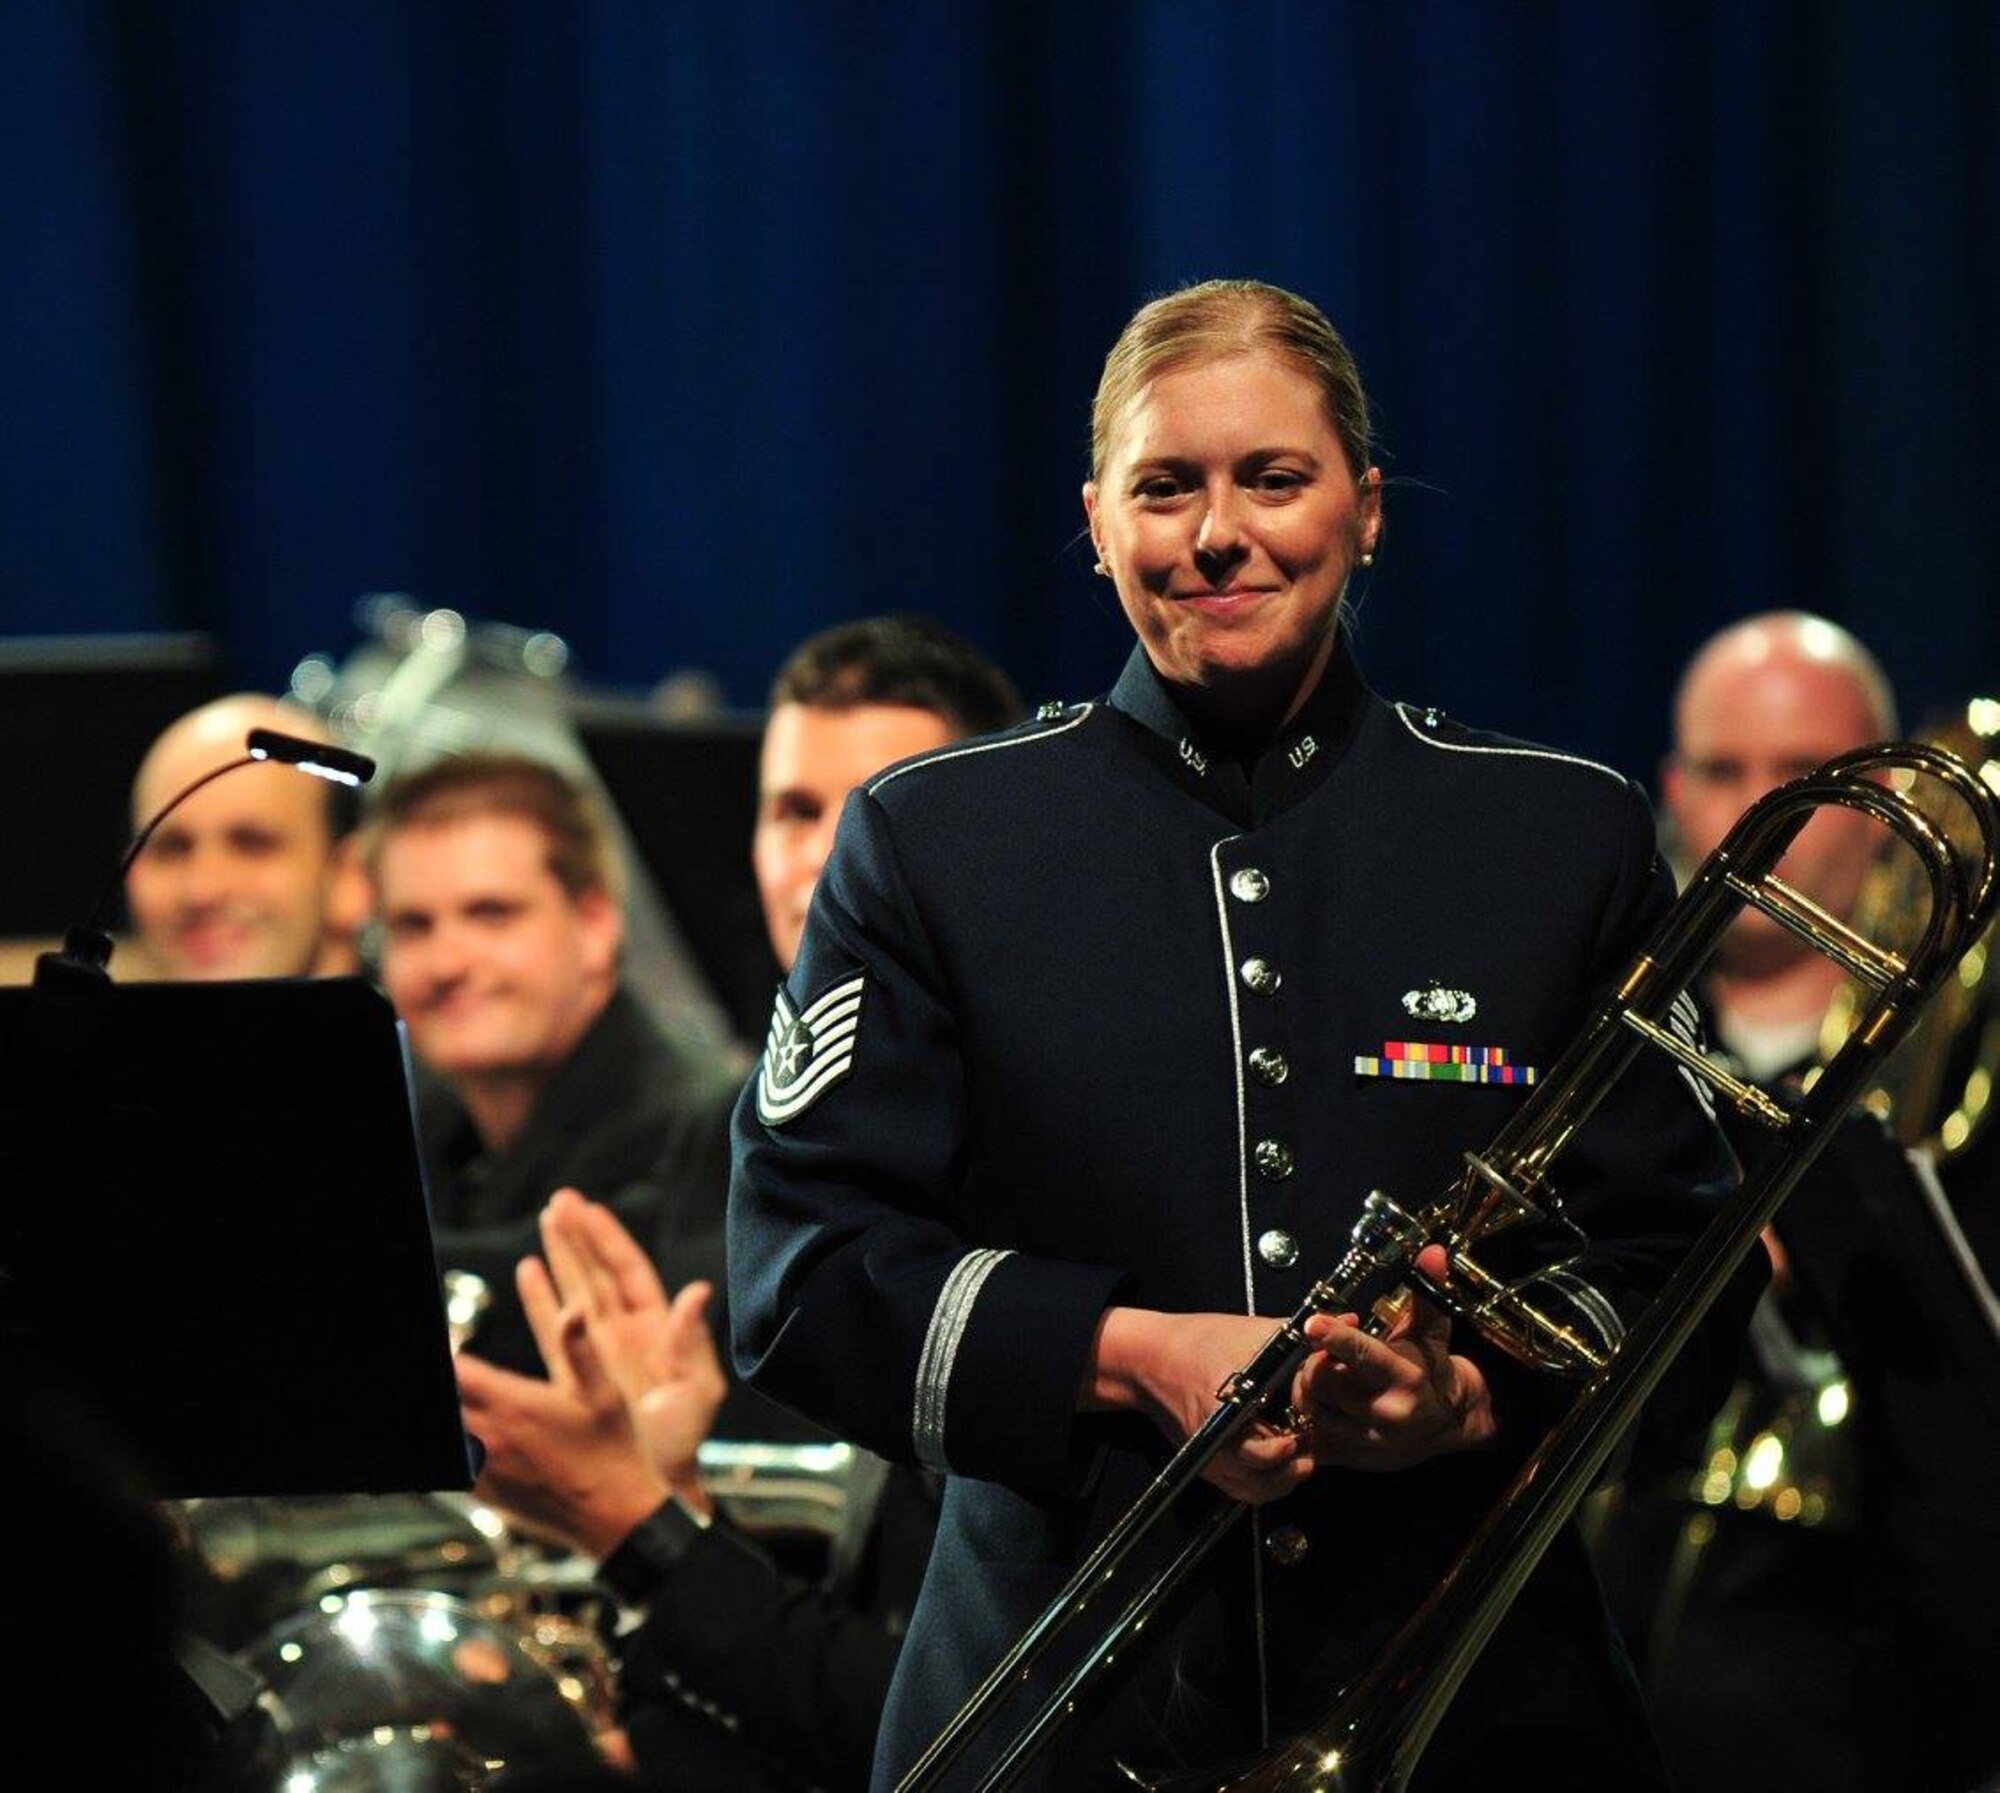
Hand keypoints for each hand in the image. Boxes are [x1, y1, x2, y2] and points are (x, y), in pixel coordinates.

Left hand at [454, 1349, 667, 1560]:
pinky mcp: (485, 1496)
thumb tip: (573, 1312)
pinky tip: (471, 1443)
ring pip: (445, 1437)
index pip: (457, 1370)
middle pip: (444, 1402)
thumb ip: (581, 1348)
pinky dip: (456, 1451)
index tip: (457, 1350)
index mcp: (515, 1407)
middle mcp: (490, 1439)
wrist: (617, 1518)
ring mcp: (483, 1470)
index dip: (453, 1357)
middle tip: (463, 1378)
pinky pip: (453, 1468)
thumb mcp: (605, 1393)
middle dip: (452, 1387)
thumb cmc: (615, 1456)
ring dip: (453, 1416)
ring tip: (465, 1404)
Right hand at [537, 1188, 728, 1498]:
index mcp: (657, 1328)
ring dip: (563, 1256)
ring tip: (547, 1221)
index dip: (609, 1239)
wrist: (664, 1482)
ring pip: (578, 1290)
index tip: (588, 1209)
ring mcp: (605, 1350)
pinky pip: (556, 1328)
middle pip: (599, 1271)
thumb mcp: (698, 1391)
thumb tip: (698, 1291)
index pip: (628, 1270)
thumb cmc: (685, 1440)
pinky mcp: (583, 1373)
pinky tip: (529, 1272)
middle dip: (580, 1236)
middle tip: (559, 1201)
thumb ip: (692, 1341)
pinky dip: (543, 1297)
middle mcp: (629, 1331)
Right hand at [1084, 1307, 1315, 1505]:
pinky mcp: (1206, 1466)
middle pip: (1266, 1474)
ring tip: (1299, 1454)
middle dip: (1294, 1462)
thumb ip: (1307, 1337)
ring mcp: (1211, 1457)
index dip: (1299, 1440)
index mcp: (1234, 1407)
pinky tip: (1278, 1462)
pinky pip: (1241, 1491)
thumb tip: (1352, 1322)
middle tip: (1310, 1443)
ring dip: (1283, 1478)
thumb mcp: (1258, 1333)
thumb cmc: (1204, 1341)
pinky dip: (1264, 1484)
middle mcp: (1220, 1440)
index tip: (1312, 1428)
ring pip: (1256, 1489)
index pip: (1274, 1444)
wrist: (1150, 1358)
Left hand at [1292, 1246, 1496, 1470]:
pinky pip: (1313, 1443)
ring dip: (1309, 1390)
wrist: (1452, 1422)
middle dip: (1315, 1362)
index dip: (1334, 1338)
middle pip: (1325, 1382)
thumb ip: (1427, 1291)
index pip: (1363, 1355)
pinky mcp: (1355, 1460)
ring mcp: (1369, 1441)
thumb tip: (1433, 1251)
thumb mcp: (1432, 1329)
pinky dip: (1305, 1424)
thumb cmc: (1433, 1366)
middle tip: (1320, 1354)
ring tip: (1321, 1377)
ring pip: (1314, 1410)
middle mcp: (1387, 1412)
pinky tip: (1315, 1406)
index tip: (1312, 1322)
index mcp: (1404, 1376)